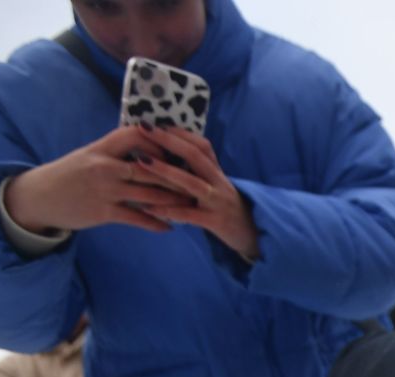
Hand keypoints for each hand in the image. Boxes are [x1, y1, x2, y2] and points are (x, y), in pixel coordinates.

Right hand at [2, 124, 177, 235]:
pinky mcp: (103, 212)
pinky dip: (156, 222)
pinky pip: (137, 217)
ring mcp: (105, 189)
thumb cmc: (70, 174)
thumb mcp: (90, 155)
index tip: (176, 149)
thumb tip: (147, 146)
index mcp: (102, 148)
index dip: (159, 140)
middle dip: (176, 175)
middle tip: (198, 181)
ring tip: (192, 204)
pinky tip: (170, 226)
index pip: (136, 134)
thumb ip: (116, 152)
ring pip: (148, 193)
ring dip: (173, 200)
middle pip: (150, 167)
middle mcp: (104, 166)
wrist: (40, 197)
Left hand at [126, 125, 259, 260]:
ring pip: (191, 183)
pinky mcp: (216, 222)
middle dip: (168, 140)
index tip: (156, 124)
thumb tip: (168, 156)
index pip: (201, 145)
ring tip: (141, 160)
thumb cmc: (226, 209)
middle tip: (143, 128)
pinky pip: (189, 215)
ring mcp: (218, 202)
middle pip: (195, 156)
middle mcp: (219, 182)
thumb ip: (197, 173)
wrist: (253, 235)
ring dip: (165, 170)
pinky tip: (148, 208)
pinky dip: (169, 211)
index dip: (179, 133)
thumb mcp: (216, 187)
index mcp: (217, 172)